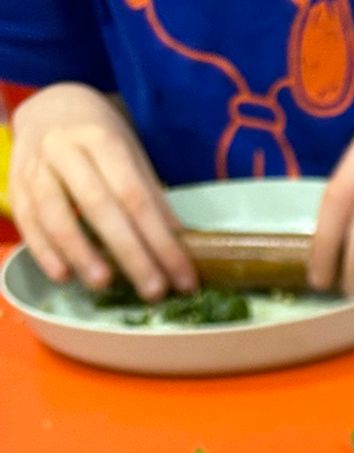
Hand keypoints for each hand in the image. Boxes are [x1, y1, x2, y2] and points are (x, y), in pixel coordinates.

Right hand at [10, 84, 194, 299]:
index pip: (135, 196)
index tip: (183, 278)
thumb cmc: (99, 139)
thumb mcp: (131, 155)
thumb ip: (151, 197)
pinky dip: (44, 251)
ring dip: (81, 254)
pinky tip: (64, 276)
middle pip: (99, 206)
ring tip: (104, 285)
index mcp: (102, 139)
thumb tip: (179, 247)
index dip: (161, 241)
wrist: (50, 106)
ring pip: (55, 213)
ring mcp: (34, 165)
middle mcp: (64, 148)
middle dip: (130, 253)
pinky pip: (27, 220)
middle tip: (153, 291)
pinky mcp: (15, 184)